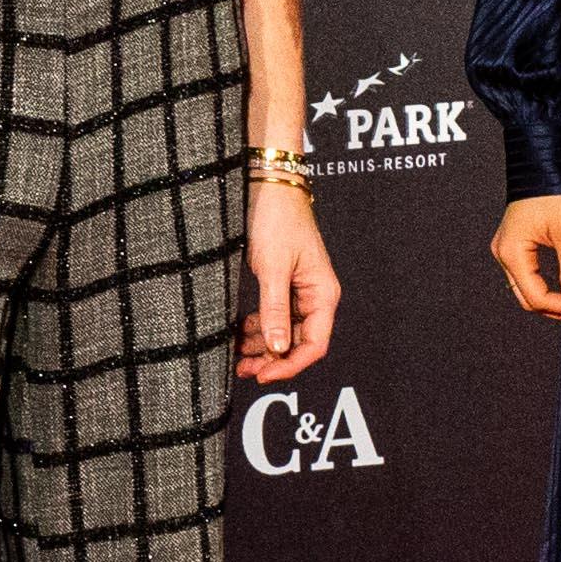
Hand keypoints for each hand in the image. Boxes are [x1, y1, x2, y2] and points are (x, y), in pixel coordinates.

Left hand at [236, 173, 340, 385]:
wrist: (269, 186)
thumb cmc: (277, 220)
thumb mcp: (272, 268)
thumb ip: (274, 310)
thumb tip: (277, 348)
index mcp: (323, 294)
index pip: (314, 345)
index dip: (289, 365)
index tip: (262, 375)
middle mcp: (315, 296)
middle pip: (298, 343)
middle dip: (272, 359)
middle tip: (243, 369)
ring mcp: (299, 291)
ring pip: (284, 332)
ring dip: (262, 346)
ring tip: (236, 355)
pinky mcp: (283, 284)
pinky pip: (274, 316)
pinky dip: (258, 328)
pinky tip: (239, 334)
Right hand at [490, 195, 560, 323]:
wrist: (547, 161)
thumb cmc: (557, 192)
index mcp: (512, 253)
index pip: (536, 297)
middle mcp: (503, 253)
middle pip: (529, 298)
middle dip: (559, 308)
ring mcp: (508, 248)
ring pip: (528, 289)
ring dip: (555, 298)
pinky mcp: (517, 243)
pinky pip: (530, 274)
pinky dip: (549, 285)